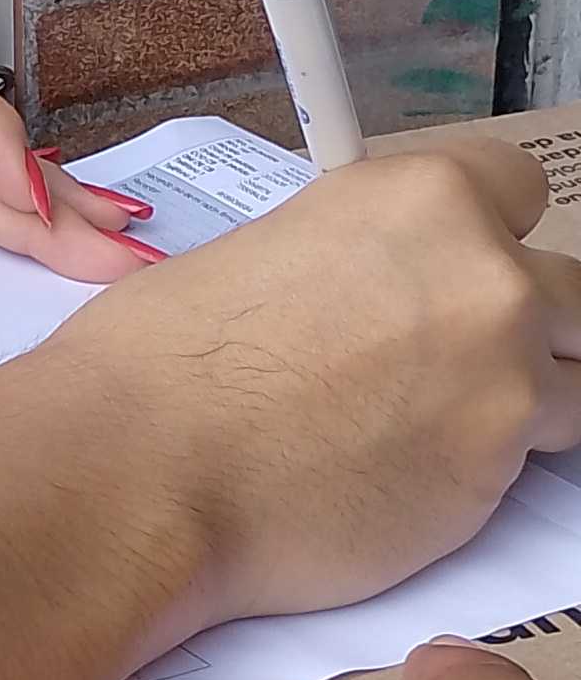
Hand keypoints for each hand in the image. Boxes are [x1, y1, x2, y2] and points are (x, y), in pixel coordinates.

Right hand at [35, 140, 580, 633]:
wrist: (141, 472)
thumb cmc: (164, 362)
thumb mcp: (270, 247)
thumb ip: (363, 260)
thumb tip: (377, 292)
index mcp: (428, 198)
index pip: (522, 194)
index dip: (485, 238)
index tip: (453, 272)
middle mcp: (490, 281)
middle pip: (570, 299)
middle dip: (518, 329)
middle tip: (441, 366)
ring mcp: (507, 388)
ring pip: (566, 392)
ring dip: (510, 408)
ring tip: (413, 433)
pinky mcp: (494, 486)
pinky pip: (516, 473)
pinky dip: (469, 476)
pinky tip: (386, 480)